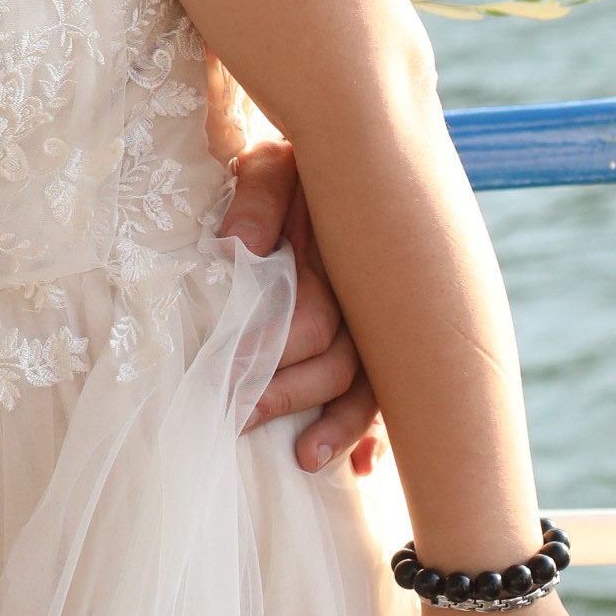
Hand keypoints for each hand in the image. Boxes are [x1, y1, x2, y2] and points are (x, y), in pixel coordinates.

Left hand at [222, 135, 382, 476]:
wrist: (349, 148)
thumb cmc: (297, 163)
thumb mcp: (273, 162)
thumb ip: (259, 196)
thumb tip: (238, 247)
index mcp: (340, 259)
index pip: (312, 320)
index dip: (269, 351)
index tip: (224, 377)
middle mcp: (368, 297)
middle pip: (341, 361)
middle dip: (289, 395)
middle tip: (238, 417)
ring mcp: (382, 320)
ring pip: (372, 385)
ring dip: (340, 426)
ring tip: (305, 461)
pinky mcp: (386, 336)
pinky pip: (391, 390)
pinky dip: (374, 430)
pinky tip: (363, 467)